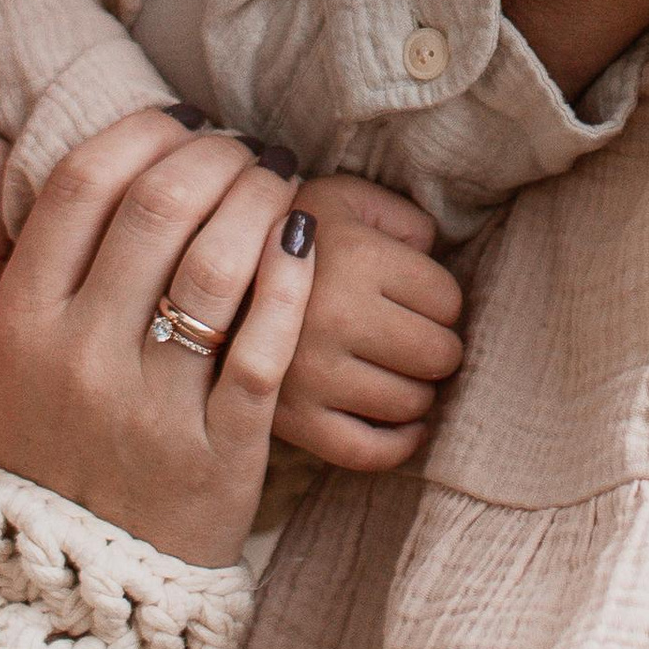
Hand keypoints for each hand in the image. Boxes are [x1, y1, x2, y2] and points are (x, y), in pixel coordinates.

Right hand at [0, 111, 315, 567]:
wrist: (71, 587)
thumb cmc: (23, 450)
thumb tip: (2, 147)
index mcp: (18, 326)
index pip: (85, 187)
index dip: (142, 133)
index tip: (180, 120)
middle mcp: (80, 358)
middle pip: (160, 208)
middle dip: (214, 154)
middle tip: (241, 146)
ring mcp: (152, 406)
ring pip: (218, 265)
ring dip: (259, 199)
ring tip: (276, 182)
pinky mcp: (220, 449)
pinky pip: (265, 345)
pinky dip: (291, 277)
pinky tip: (306, 237)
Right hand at [274, 170, 463, 471]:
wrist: (201, 283)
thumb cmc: (288, 237)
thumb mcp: (341, 198)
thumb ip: (399, 215)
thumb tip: (431, 254)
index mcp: (355, 256)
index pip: (447, 298)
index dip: (440, 297)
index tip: (413, 297)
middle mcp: (336, 317)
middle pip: (437, 353)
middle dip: (436, 345)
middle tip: (412, 336)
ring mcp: (313, 375)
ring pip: (410, 401)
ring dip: (417, 388)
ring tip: (396, 368)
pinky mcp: (294, 421)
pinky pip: (369, 450)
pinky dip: (399, 443)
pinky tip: (403, 422)